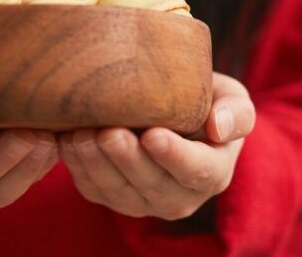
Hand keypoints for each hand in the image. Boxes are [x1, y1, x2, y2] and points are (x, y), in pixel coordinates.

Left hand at [59, 72, 254, 220]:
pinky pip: (93, 190)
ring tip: (80, 134)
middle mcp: (179, 197)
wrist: (173, 112)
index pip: (197, 170)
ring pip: (117, 192)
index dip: (174, 155)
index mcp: (213, 173)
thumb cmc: (206, 101)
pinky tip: (65, 139)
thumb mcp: (231, 99)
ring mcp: (143, 202)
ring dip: (96, 164)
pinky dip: (76, 167)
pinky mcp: (111, 197)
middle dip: (126, 159)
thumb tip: (219, 127)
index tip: (153, 134)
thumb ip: (236, 112)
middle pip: (151, 184)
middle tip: (107, 131)